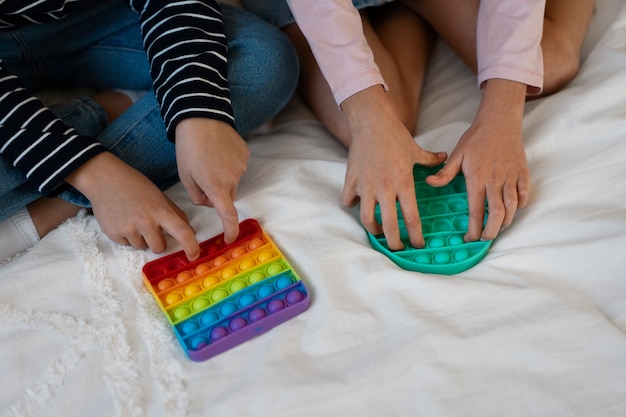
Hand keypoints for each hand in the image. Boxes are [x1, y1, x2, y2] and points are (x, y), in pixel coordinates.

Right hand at [66, 152, 199, 259]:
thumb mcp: (159, 196)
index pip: (182, 232)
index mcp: (161, 211)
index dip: (191, 246)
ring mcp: (128, 229)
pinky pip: (126, 244)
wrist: (104, 179)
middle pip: (159, 248)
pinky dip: (126, 236)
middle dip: (158, 241)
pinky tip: (122, 220)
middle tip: (150, 227)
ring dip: (141, 239)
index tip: (194, 255)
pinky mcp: (113, 234)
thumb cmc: (135, 185)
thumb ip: (174, 213)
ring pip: (142, 247)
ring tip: (133, 220)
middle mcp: (146, 222)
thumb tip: (189, 230)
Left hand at [175, 118, 248, 243]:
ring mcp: (241, 166)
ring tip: (208, 158)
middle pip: (227, 196)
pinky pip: (237, 166)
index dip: (231, 230)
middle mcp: (233, 179)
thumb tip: (208, 201)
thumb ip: (196, 195)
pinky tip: (217, 151)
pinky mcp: (244, 154)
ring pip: (232, 181)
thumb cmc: (189, 147)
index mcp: (216, 187)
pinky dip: (228, 164)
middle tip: (201, 178)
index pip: (228, 216)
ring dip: (222, 177)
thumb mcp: (185, 175)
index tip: (231, 240)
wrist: (202, 116)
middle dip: (216, 193)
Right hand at [341, 86, 446, 249]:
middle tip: (398, 247)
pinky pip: (348, 201)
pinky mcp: (351, 180)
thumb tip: (443, 158)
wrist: (371, 121)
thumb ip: (430, 160)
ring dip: (373, 229)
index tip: (418, 245)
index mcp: (404, 183)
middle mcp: (385, 188)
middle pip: (389, 226)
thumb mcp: (416, 149)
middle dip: (395, 242)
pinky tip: (358, 205)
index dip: (416, 236)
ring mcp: (366, 185)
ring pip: (367, 219)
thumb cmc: (395, 135)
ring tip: (378, 231)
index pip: (412, 218)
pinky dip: (352, 206)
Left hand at [426, 79, 529, 240]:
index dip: (473, 228)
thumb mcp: (457, 155)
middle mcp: (495, 181)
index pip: (476, 210)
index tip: (469, 238)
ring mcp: (511, 177)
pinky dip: (521, 204)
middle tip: (485, 239)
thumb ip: (445, 173)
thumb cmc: (476, 138)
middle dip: (492, 231)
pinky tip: (514, 209)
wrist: (499, 121)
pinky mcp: (523, 172)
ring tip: (498, 228)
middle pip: (497, 214)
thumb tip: (429, 183)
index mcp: (477, 179)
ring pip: (513, 207)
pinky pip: (525, 194)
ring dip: (506, 221)